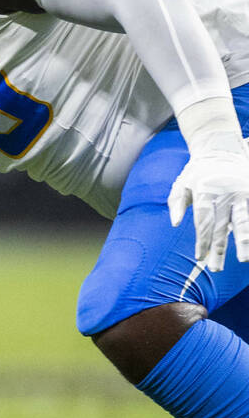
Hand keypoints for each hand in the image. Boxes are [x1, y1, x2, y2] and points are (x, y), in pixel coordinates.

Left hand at [167, 139, 248, 271]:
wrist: (222, 148)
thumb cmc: (197, 171)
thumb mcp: (181, 183)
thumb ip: (176, 202)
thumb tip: (174, 223)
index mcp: (205, 192)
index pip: (203, 221)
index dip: (202, 240)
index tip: (200, 258)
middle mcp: (225, 194)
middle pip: (222, 226)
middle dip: (219, 249)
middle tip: (216, 268)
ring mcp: (242, 193)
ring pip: (243, 222)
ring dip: (244, 242)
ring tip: (244, 259)